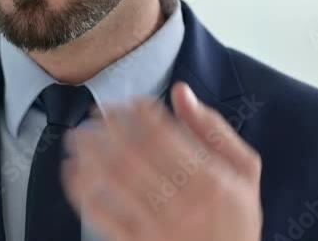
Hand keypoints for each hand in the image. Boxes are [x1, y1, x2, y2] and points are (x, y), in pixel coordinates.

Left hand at [61, 82, 261, 240]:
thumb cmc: (236, 217)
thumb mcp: (243, 170)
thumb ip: (213, 129)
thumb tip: (180, 92)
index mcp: (209, 180)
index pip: (163, 135)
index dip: (139, 113)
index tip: (128, 102)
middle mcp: (182, 203)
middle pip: (132, 155)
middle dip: (106, 129)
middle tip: (94, 113)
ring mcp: (157, 226)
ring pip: (113, 182)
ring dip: (89, 155)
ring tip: (78, 138)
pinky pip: (102, 215)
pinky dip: (82, 191)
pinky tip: (74, 172)